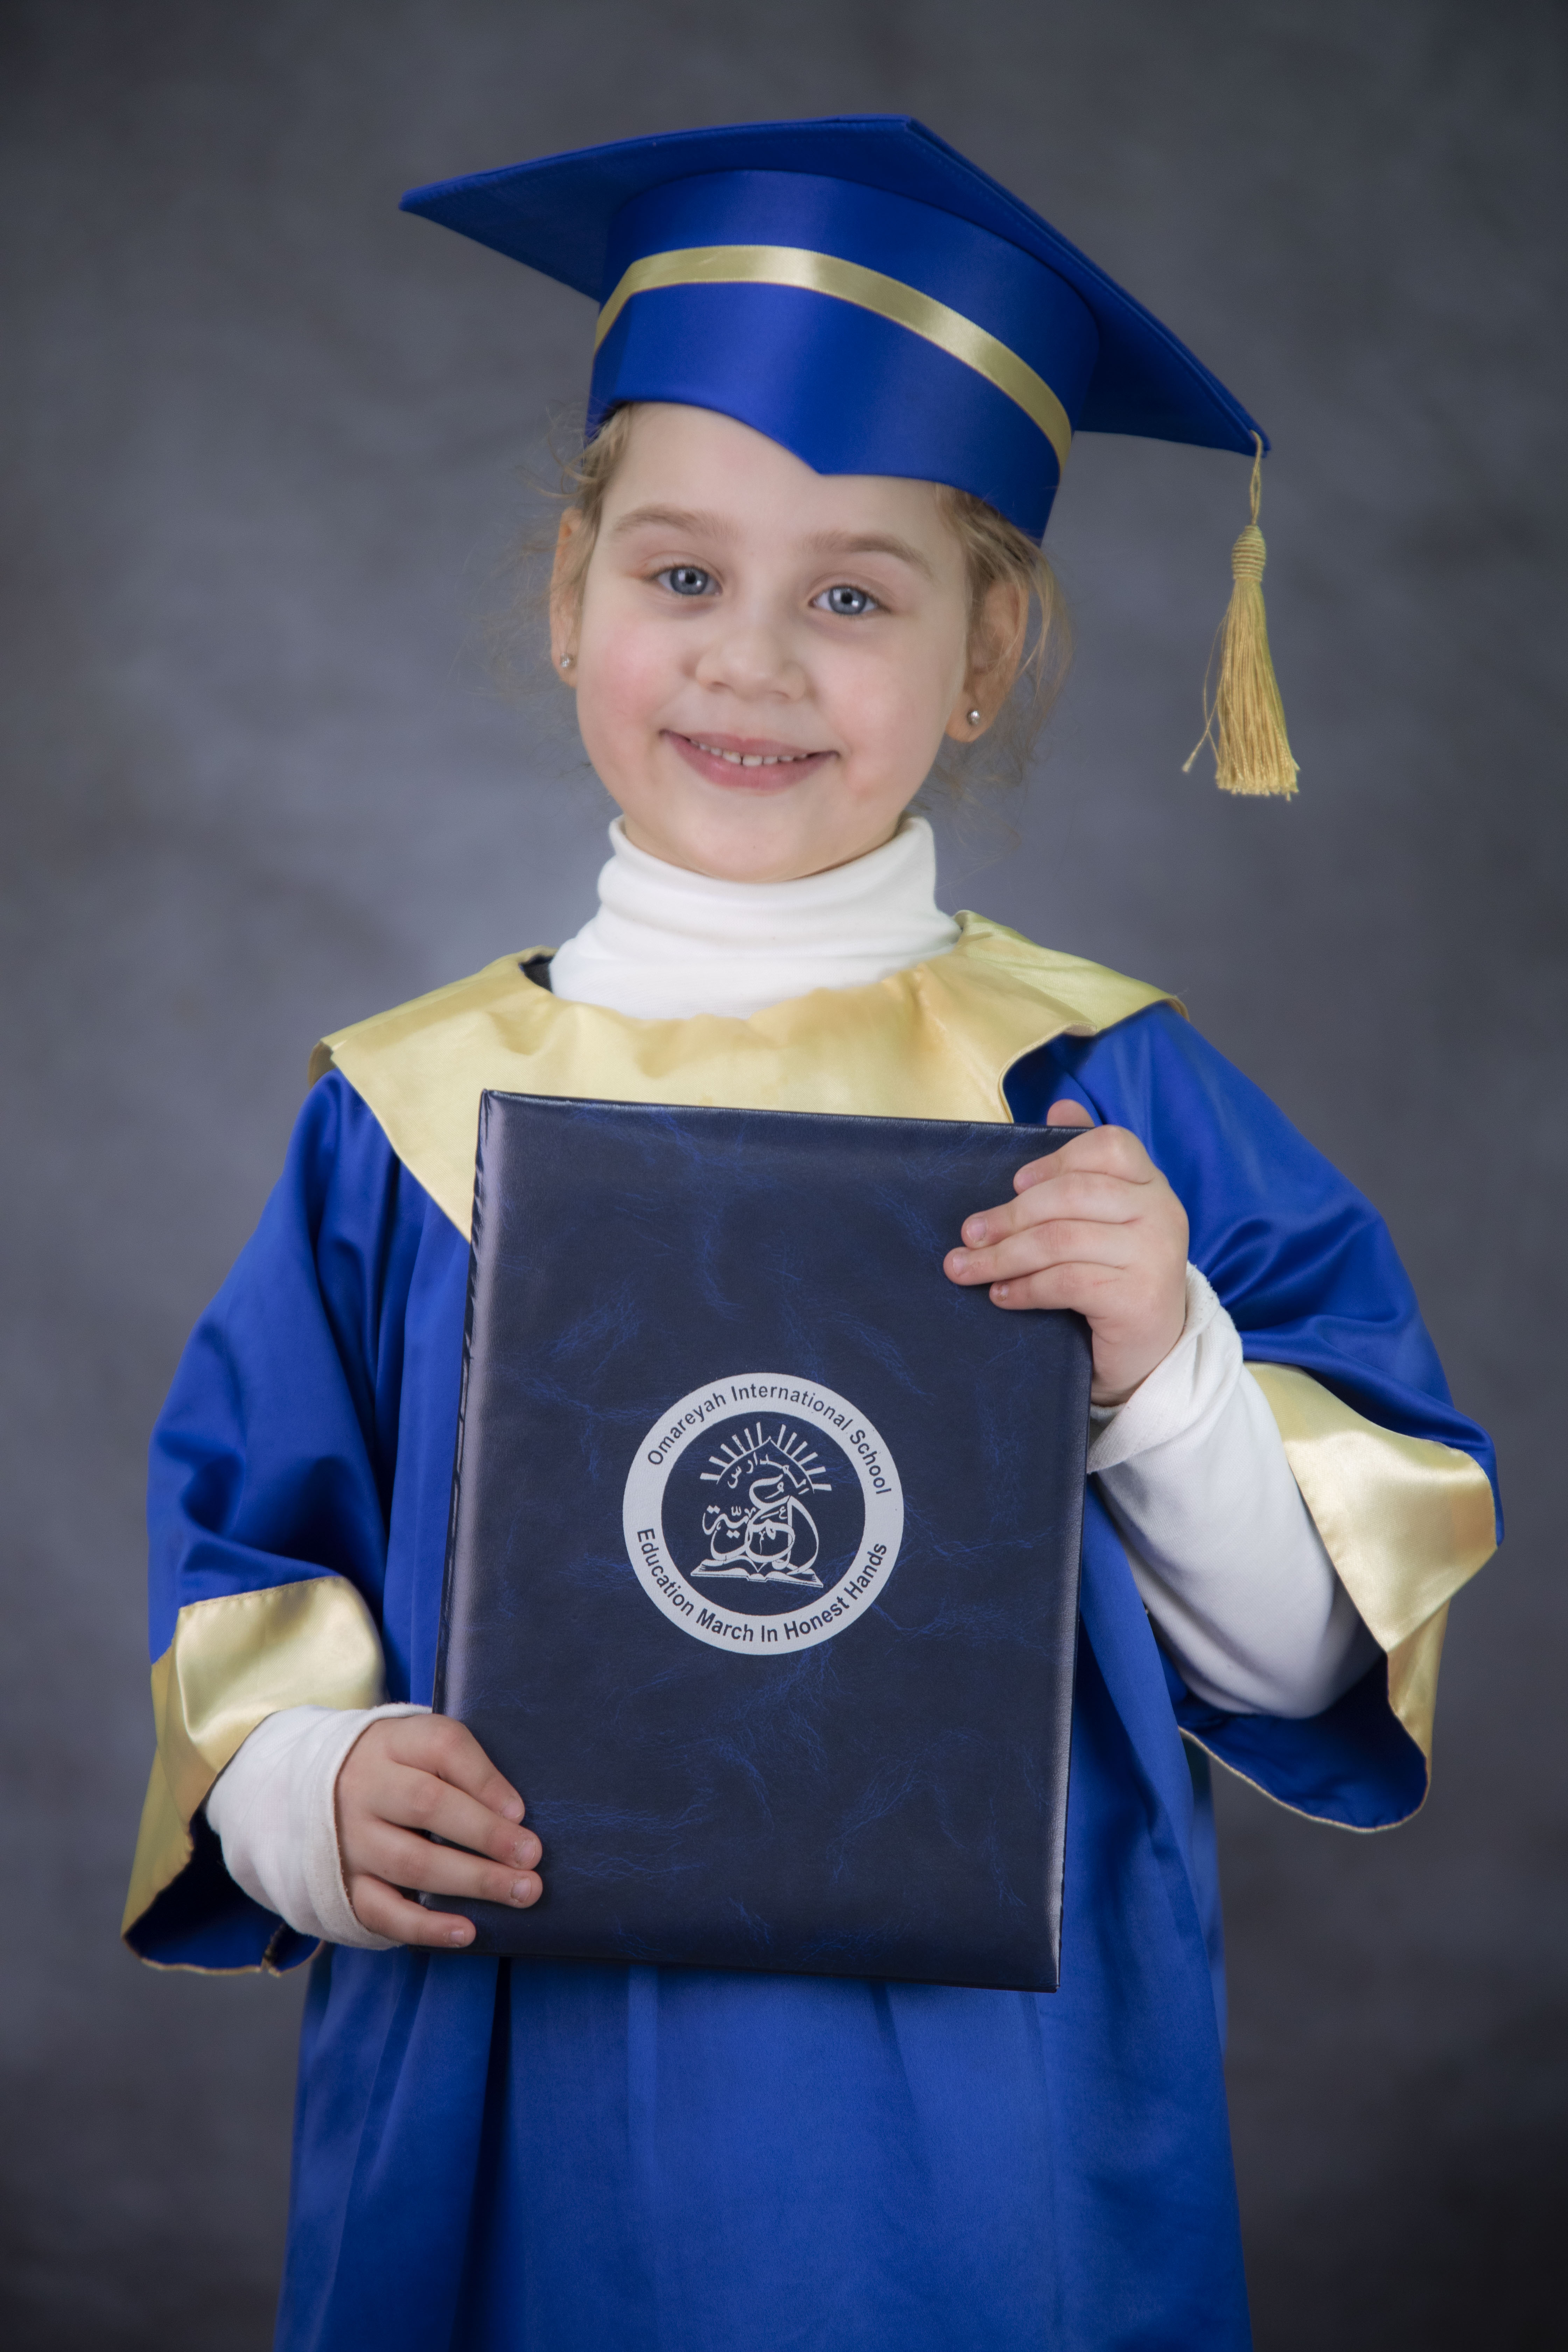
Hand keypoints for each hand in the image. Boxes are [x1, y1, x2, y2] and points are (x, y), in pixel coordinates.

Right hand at [335, 1714, 541, 1947]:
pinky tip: (467, 1931)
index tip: (520, 1811)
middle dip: (486, 1834)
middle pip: (427, 1805)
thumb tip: (514, 1815)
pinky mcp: (344, 1885)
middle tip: (531, 1856)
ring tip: (520, 1892)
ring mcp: (350, 1840)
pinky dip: (427, 1926)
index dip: (484, 1779)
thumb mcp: (423, 1748)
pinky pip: (383, 1911)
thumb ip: (464, 1768)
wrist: (318, 1793)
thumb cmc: (399, 1770)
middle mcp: (365, 1787)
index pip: (442, 1747)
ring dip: (472, 1880)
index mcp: (391, 1742)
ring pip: (412, 1862)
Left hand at [943, 1101, 1188, 1405]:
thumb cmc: (1115, 1276)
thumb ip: (1082, 1167)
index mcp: (1149, 1184)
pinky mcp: (1139, 1298)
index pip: (1110, 1145)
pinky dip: (1025, 1288)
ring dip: (1003, 1256)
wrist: (1151, 1352)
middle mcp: (1161, 1212)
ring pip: (1062, 1240)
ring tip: (966, 1268)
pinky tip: (1001, 1294)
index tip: (1014, 1183)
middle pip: (1073, 1195)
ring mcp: (1154, 1255)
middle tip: (968, 1235)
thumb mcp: (1102, 1219)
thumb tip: (1061, 1103)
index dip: (1056, 1159)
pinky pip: (1067, 1282)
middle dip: (1009, 1215)